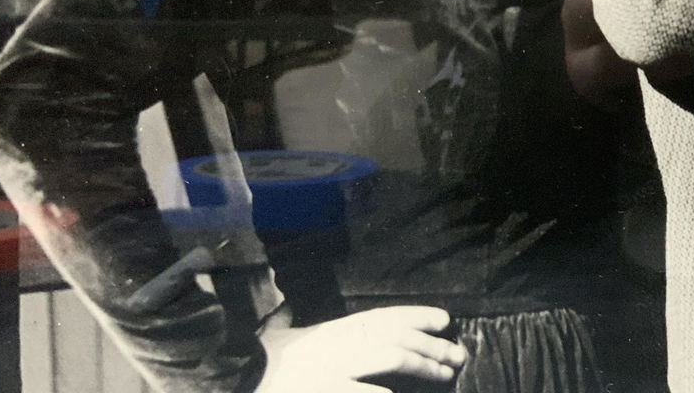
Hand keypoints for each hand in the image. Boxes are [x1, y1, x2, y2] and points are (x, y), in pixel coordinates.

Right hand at [258, 306, 465, 391]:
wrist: (236, 380)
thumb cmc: (257, 364)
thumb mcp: (276, 337)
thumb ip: (287, 321)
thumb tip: (286, 308)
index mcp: (331, 331)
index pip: (383, 318)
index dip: (416, 316)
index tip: (444, 320)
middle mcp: (337, 345)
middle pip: (396, 337)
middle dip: (431, 345)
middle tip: (457, 356)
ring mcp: (333, 369)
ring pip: (391, 358)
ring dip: (423, 364)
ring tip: (446, 373)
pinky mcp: (323, 391)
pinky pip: (362, 392)